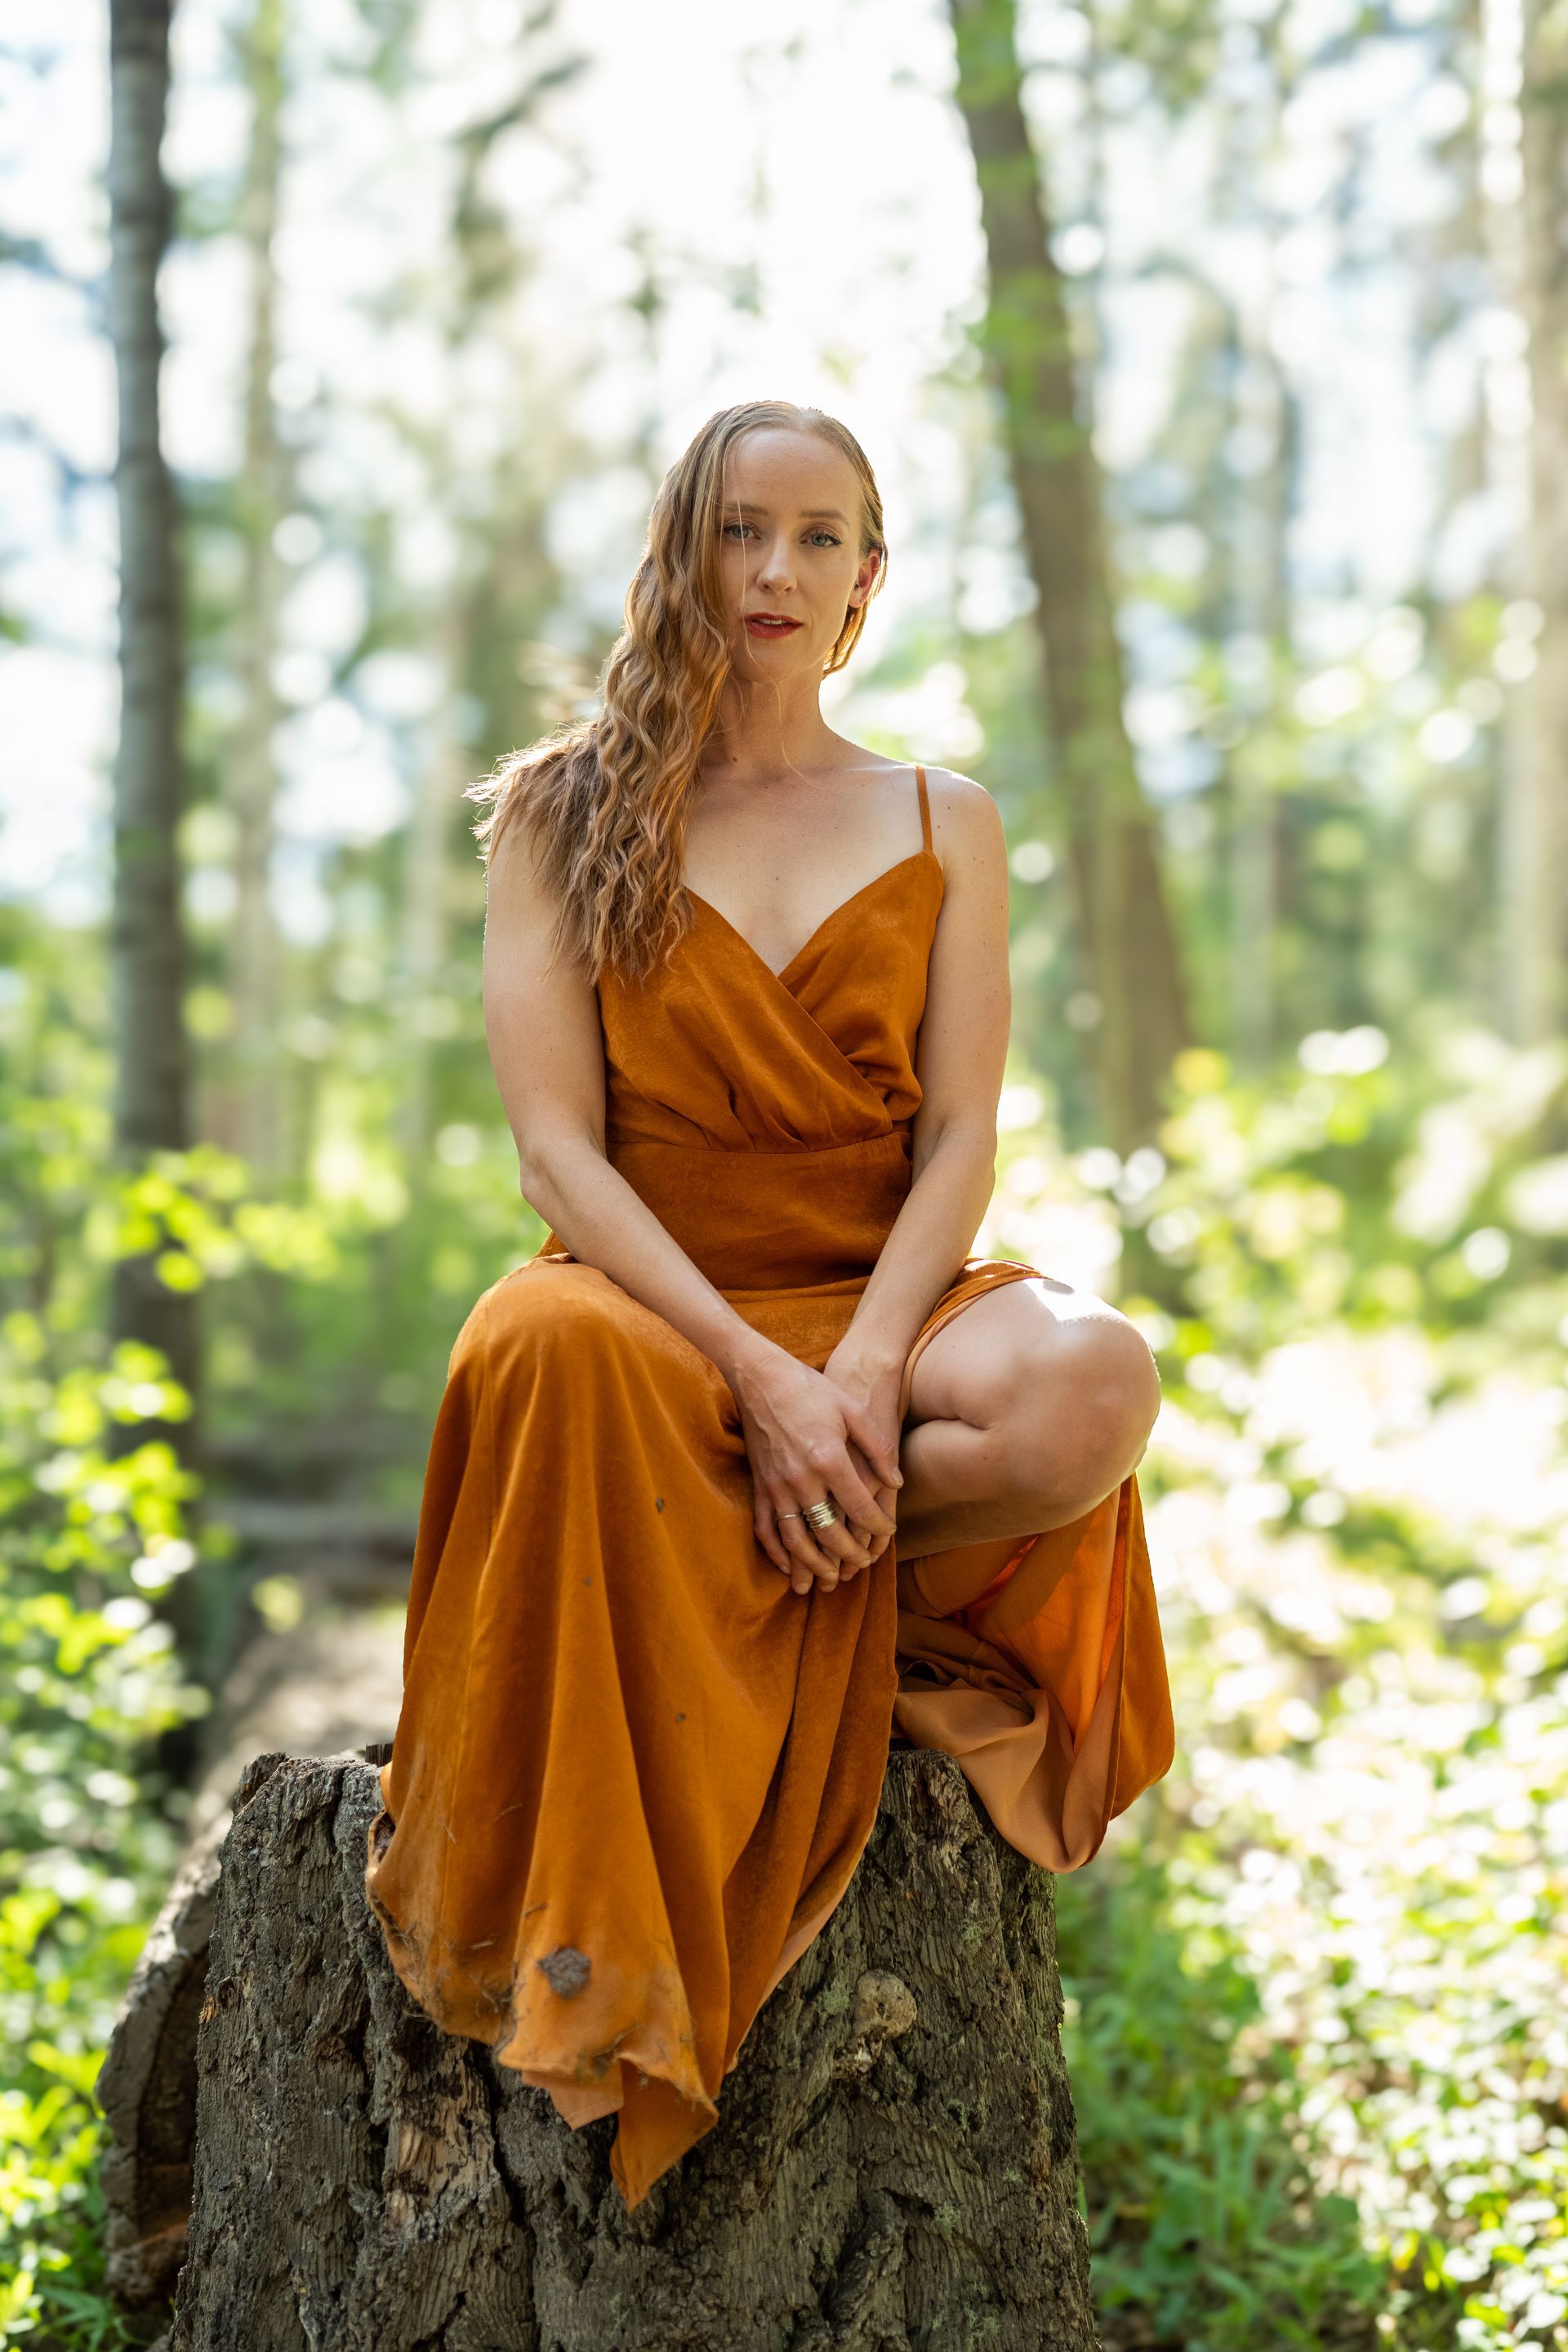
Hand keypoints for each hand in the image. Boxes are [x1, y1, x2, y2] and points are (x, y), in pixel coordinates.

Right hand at [730, 1344, 902, 1595]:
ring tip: (832, 1578)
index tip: (888, 1533)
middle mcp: (801, 1479)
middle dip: (850, 1554)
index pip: (860, 1508)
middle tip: (865, 1563)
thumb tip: (895, 1482)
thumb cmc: (810, 1389)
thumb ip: (877, 1448)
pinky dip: (777, 1553)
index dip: (878, 1526)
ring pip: (796, 1540)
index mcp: (828, 1459)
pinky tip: (789, 1566)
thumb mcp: (852, 1410)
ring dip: (815, 1565)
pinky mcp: (758, 1486)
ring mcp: (776, 1486)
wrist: (760, 1377)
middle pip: (829, 1533)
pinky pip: (765, 1529)